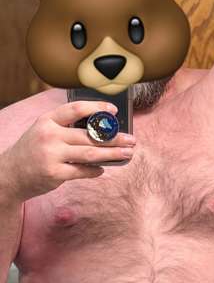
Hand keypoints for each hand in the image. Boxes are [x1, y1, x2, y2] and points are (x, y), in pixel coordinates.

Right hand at [0, 100, 136, 202]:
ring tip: (127, 154)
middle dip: (114, 138)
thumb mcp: (43, 131)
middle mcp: (49, 135)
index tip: (114, 111)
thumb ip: (65, 127)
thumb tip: (100, 129)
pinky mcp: (55, 173)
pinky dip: (95, 171)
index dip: (97, 108)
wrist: (10, 174)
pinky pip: (82, 171)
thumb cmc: (32, 151)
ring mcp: (52, 155)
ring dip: (112, 154)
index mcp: (47, 120)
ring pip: (90, 153)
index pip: (76, 108)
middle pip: (89, 135)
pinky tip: (103, 169)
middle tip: (131, 140)